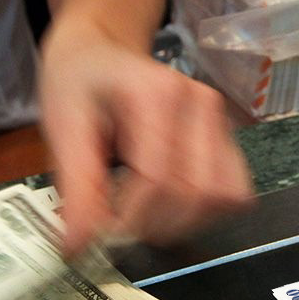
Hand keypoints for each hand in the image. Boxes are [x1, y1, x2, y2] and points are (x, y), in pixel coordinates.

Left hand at [38, 17, 254, 258]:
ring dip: (187, 223)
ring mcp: (221, 120)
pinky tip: (173, 207)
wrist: (103, 52)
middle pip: (197, 191)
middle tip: (123, 233)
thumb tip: (79, 247)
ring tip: (148, 221)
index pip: (158, 176)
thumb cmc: (80, 83)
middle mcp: (200, 103)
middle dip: (159, 226)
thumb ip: (77, 187)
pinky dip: (208, 213)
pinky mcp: (230, 139)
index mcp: (156, 92)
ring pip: (224, 197)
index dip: (133, 218)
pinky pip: (235, 192)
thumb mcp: (63, 126)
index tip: (103, 237)